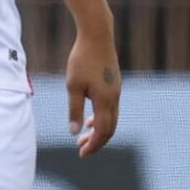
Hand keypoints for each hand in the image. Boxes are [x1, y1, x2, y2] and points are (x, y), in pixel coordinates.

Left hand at [64, 29, 120, 156]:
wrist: (97, 35)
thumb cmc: (82, 59)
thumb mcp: (73, 86)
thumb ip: (74, 110)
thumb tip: (74, 132)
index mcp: (105, 100)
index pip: (102, 131)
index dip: (93, 145)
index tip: (81, 154)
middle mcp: (115, 98)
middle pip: (109, 128)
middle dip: (96, 142)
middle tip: (81, 150)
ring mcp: (116, 91)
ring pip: (111, 119)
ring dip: (98, 131)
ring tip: (83, 138)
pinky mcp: (114, 84)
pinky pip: (111, 108)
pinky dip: (101, 118)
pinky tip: (89, 119)